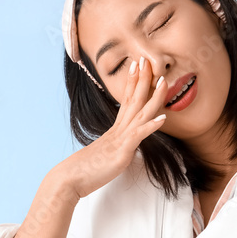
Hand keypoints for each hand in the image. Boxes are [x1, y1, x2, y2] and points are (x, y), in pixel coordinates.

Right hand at [55, 56, 168, 199]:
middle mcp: (118, 130)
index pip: (126, 101)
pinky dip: (151, 125)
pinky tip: (163, 118)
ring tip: (165, 81)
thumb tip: (121, 147)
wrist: (71, 178)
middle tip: (148, 59)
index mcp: (115, 130)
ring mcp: (120, 139)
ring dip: (154, 96)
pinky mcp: (122, 151)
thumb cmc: (86, 170)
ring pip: (141, 113)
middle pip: (134, 99)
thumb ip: (114, 148)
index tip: (138, 66)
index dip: (133, 83)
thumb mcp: (105, 155)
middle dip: (143, 79)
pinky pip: (138, 135)